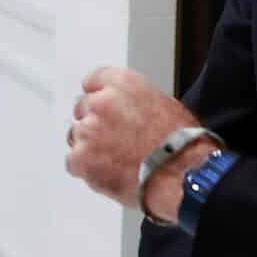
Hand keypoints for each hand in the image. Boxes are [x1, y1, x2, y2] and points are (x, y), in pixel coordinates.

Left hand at [65, 66, 199, 216]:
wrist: (183, 176)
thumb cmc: (183, 146)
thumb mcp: (164, 105)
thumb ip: (134, 102)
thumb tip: (124, 110)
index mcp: (123, 84)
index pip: (93, 80)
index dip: (98, 97)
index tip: (101, 107)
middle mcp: (101, 102)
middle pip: (82, 109)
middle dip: (94, 124)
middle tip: (114, 141)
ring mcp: (88, 130)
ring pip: (75, 136)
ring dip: (89, 147)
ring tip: (116, 161)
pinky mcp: (80, 158)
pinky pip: (73, 163)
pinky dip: (86, 170)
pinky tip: (109, 173)